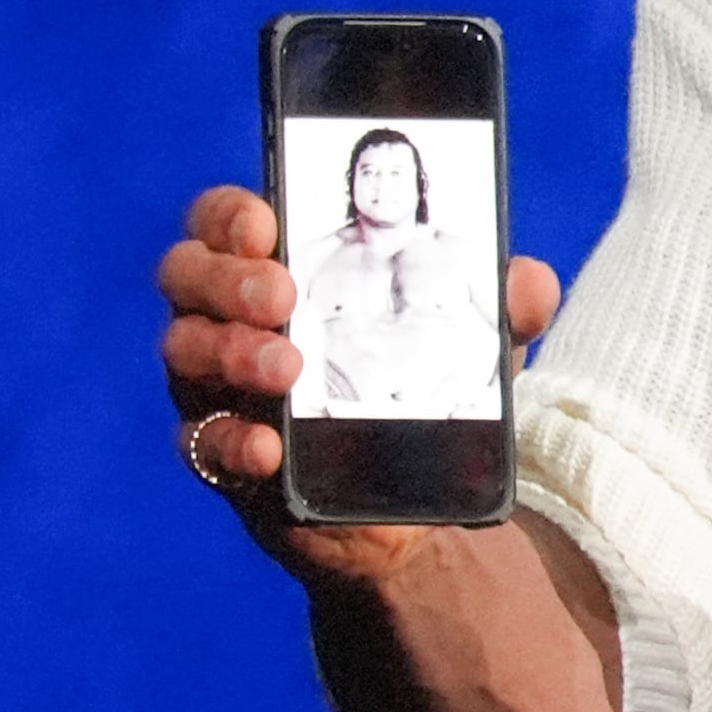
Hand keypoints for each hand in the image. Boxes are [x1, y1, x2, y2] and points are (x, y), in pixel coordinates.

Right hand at [154, 186, 560, 586]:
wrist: (412, 497)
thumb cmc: (426, 385)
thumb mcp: (471, 340)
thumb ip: (501, 303)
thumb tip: (528, 281)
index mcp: (277, 265)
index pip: (224, 219)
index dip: (230, 214)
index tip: (266, 225)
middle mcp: (229, 315)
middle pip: (187, 273)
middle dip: (227, 280)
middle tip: (283, 299)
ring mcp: (215, 383)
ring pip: (183, 350)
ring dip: (231, 353)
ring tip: (288, 369)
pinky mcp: (222, 452)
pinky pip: (202, 440)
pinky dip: (233, 439)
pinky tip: (268, 446)